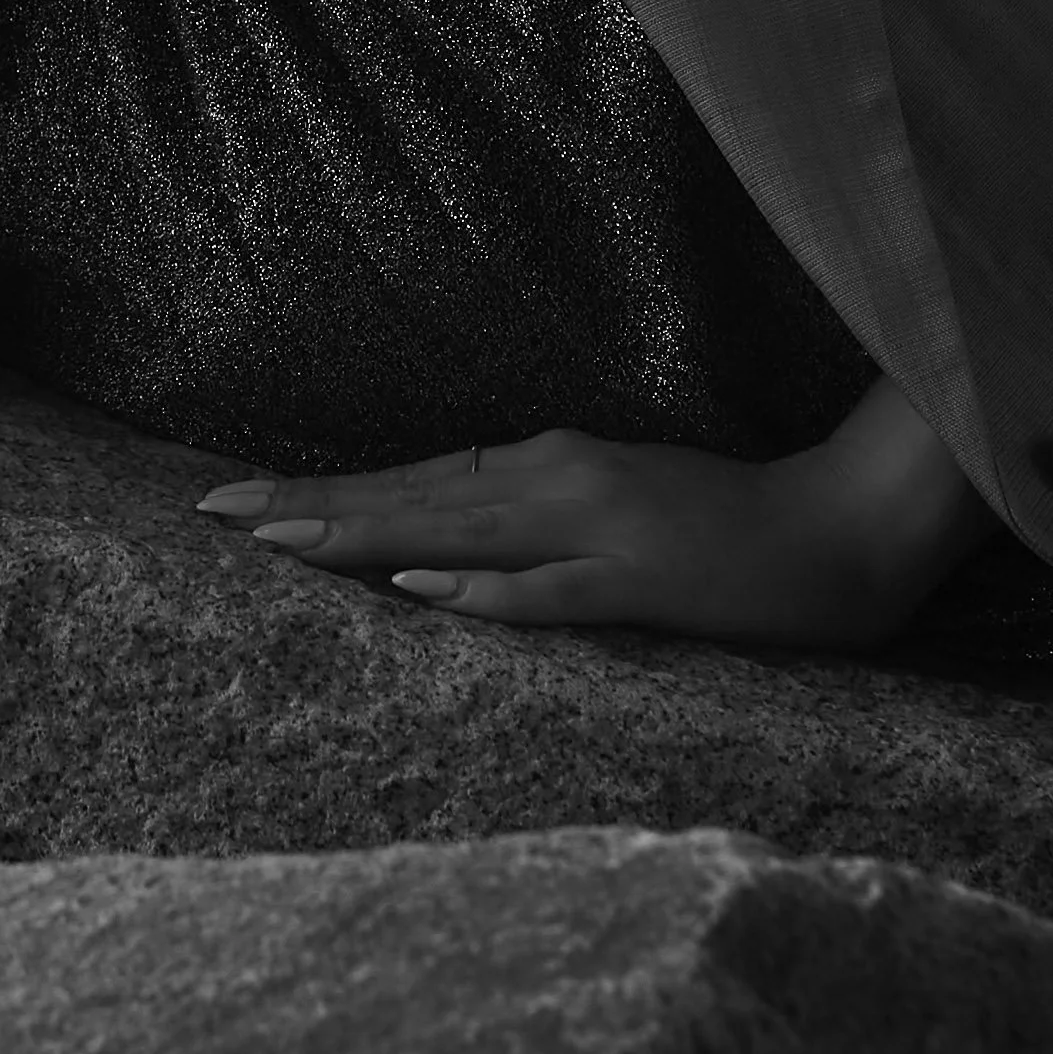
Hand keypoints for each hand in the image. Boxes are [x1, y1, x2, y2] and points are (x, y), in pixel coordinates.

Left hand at [196, 417, 954, 652]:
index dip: (321, 491)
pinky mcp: (641, 579)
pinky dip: (483, 588)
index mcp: (544, 463)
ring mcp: (596, 528)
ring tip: (276, 538)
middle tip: (214, 511)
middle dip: (309, 507)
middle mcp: (555, 479)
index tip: (236, 500)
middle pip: (411, 496)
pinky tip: (421, 588)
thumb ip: (522, 521)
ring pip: (457, 530)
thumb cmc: (718, 521)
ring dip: (365, 533)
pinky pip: (549, 589)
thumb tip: (428, 547)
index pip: (409, 479)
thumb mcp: (604, 504)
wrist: (838, 529)